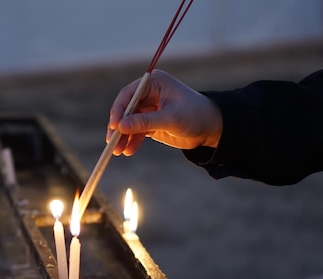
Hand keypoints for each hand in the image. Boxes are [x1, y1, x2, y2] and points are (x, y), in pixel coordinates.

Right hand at [107, 70, 222, 155]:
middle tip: (111, 141)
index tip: (115, 126)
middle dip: (118, 127)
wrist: (211, 128)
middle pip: (125, 110)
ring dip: (123, 137)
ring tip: (118, 151)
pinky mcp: (150, 123)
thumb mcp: (170, 119)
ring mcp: (148, 110)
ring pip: (128, 123)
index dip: (119, 110)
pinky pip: (135, 132)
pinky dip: (131, 142)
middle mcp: (148, 94)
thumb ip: (145, 122)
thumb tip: (121, 127)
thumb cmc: (195, 115)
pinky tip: (128, 151)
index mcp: (154, 84)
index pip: (128, 95)